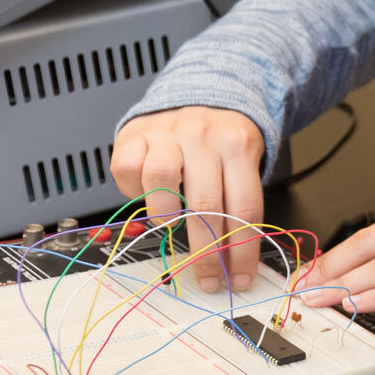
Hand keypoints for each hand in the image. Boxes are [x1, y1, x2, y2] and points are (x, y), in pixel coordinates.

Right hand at [110, 107, 265, 286]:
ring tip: (171, 224)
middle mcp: (203, 137)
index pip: (245, 208)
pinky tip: (147, 194)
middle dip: (207, 253)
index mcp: (238, 146)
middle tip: (208, 278)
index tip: (241, 279)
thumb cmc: (218, 140)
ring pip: (162, 180)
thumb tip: (238, 260)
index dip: (242, 250)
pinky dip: (135, 191)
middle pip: (206, 205)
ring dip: (167, 214)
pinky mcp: (135, 135)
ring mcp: (167, 134)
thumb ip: (238, 202)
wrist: (195, 95)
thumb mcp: (241, 162)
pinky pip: (130, 170)